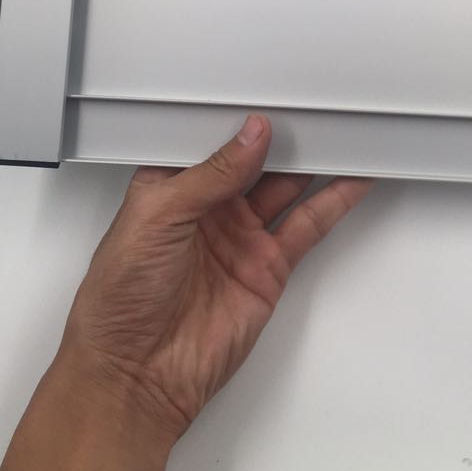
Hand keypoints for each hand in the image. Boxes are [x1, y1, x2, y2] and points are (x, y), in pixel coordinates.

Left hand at [60, 114, 371, 442]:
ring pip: (287, 188)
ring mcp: (241, 238)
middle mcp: (208, 209)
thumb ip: (211, 174)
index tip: (270, 95)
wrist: (136, 374)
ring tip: (345, 132)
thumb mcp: (157, 217)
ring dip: (315, 162)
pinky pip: (306, 226)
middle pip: (256, 161)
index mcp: (170, 187)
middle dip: (285, 135)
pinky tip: (351, 179)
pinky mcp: (268, 267)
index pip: (212, 141)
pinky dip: (332, 201)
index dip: (240, 120)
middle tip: (316, 107)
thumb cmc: (119, 300)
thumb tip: (251, 135)